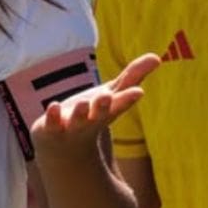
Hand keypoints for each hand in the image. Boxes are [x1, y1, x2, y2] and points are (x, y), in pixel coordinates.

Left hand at [30, 53, 159, 159]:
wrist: (64, 151)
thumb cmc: (92, 115)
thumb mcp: (112, 95)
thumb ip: (133, 77)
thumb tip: (157, 56)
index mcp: (107, 111)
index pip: (119, 105)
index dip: (127, 98)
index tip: (138, 92)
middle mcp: (90, 121)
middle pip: (98, 115)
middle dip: (102, 107)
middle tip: (106, 97)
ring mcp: (70, 127)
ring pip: (76, 122)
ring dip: (80, 114)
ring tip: (83, 105)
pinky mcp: (50, 129)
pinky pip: (51, 124)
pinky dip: (53, 117)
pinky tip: (53, 106)